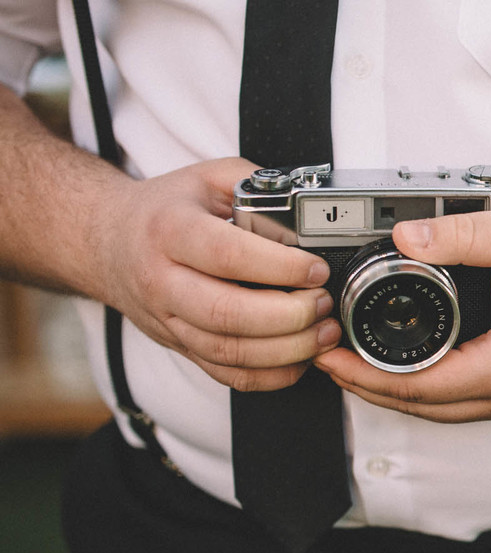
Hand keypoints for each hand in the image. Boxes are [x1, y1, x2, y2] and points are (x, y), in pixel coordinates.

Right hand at [96, 157, 340, 390]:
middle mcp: (164, 281)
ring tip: (323, 333)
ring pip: (229, 351)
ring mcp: (169, 321)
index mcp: (170, 231)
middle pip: (227, 313)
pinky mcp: (180, 347)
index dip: (280, 267)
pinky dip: (270, 375)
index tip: (317, 269)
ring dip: (287, 350)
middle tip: (324, 303)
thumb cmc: (163, 210)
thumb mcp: (205, 178)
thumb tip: (306, 200)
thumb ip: (254, 182)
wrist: (105, 244)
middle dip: (289, 315)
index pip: (227, 256)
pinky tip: (300, 359)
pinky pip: (226, 375)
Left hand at [313, 208, 490, 421]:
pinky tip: (404, 367)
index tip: (328, 354)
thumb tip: (405, 238)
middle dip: (366, 387)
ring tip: (353, 363)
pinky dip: (423, 390)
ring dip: (393, 392)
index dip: (364, 374)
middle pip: (421, 408)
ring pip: (439, 411)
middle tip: (326, 358)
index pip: (417, 387)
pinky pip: (459, 403)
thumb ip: (462, 234)